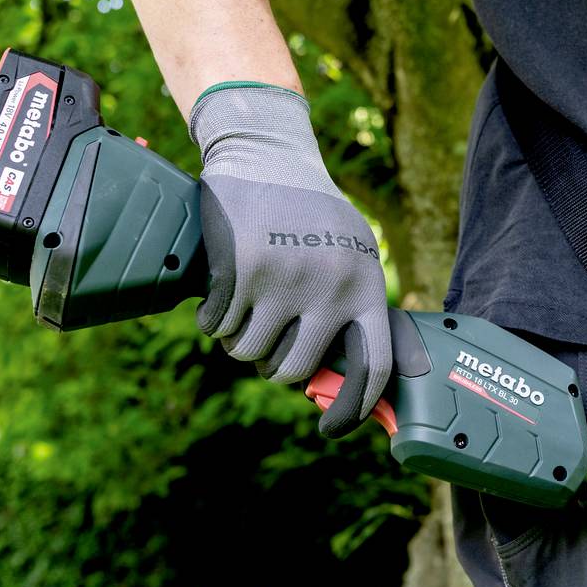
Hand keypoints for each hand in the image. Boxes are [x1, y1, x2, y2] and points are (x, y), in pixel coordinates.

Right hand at [189, 84, 390, 436]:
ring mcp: (285, 278)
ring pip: (248, 352)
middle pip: (293, 370)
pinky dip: (212, 318)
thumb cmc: (313, 214)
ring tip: (244, 311)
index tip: (334, 431)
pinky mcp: (240, 268)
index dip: (356, 409)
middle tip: (265, 345)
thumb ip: (356, 309)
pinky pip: (216, 325)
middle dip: (272, 367)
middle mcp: (330, 287)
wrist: (268, 155)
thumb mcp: (353, 254)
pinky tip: (221, 291)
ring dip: (238, 341)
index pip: (374, 367)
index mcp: (366, 287)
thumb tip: (362, 384)